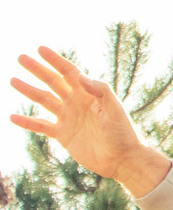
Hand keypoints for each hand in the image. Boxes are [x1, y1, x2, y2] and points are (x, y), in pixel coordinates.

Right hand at [10, 47, 169, 195]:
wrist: (122, 159)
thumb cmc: (123, 132)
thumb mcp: (114, 108)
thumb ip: (100, 90)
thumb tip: (79, 76)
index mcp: (89, 94)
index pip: (68, 72)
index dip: (55, 60)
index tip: (40, 49)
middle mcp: (76, 102)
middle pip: (53, 82)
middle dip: (37, 70)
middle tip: (21, 58)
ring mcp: (68, 118)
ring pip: (44, 100)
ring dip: (29, 90)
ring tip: (13, 80)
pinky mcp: (64, 135)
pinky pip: (41, 126)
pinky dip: (28, 122)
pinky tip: (13, 117)